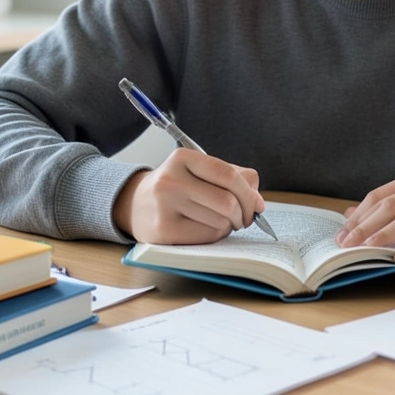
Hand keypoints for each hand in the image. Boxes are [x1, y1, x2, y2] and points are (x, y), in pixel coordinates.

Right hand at [111, 148, 262, 243]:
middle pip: (227, 202)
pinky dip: (216, 235)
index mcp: (182, 158)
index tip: (257, 205)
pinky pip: (207, 237)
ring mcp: (164, 207)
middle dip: (244, 214)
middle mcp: (170, 180)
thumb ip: (234, 176)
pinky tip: (208, 228)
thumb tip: (258, 200)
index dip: (249, 193)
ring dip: (229, 225)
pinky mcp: (164, 231)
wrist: (136, 204)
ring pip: (220, 221)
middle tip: (244, 218)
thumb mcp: (200, 171)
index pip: (228, 175)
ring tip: (221, 221)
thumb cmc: (178, 187)